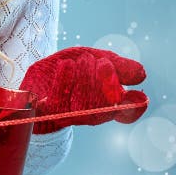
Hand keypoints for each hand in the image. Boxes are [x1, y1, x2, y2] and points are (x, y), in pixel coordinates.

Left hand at [20, 47, 147, 133]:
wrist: (34, 79)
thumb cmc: (67, 71)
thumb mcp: (92, 59)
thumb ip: (115, 65)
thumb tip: (141, 74)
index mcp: (104, 104)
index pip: (125, 113)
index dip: (133, 108)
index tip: (138, 95)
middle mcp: (88, 114)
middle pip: (104, 108)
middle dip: (106, 83)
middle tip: (102, 63)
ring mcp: (66, 115)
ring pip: (83, 106)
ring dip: (86, 80)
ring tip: (84, 59)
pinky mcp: (45, 110)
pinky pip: (58, 101)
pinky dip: (65, 81)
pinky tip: (66, 65)